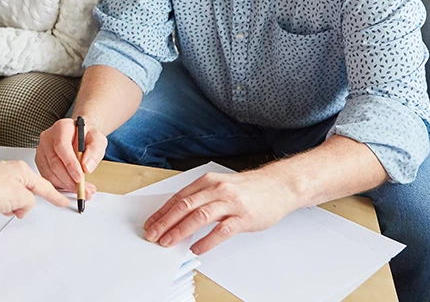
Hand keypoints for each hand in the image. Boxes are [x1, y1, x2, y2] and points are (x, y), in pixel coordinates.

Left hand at [0, 161, 70, 220]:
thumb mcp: (19, 197)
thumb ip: (29, 202)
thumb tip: (24, 206)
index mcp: (19, 169)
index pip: (43, 185)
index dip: (55, 195)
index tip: (63, 200)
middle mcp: (6, 172)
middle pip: (23, 195)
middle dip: (18, 206)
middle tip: (11, 208)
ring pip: (7, 202)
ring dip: (1, 209)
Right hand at [35, 118, 100, 197]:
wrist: (79, 136)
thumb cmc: (87, 136)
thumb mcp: (98, 139)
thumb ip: (95, 151)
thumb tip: (86, 167)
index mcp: (61, 127)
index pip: (62, 146)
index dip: (70, 164)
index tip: (80, 177)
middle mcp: (48, 138)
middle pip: (54, 162)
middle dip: (69, 179)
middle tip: (83, 189)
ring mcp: (42, 150)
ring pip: (50, 172)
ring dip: (66, 185)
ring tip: (82, 190)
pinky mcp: (40, 161)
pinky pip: (48, 177)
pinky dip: (60, 185)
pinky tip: (71, 186)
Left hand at [143, 169, 299, 253]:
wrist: (279, 186)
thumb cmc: (248, 188)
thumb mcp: (220, 185)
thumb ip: (201, 197)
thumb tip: (177, 214)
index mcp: (208, 181)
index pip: (179, 197)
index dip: (162, 212)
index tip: (151, 224)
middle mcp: (217, 190)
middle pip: (185, 206)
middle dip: (165, 222)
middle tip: (153, 235)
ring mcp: (231, 203)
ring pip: (200, 216)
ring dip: (180, 230)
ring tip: (168, 242)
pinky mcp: (244, 217)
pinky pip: (221, 231)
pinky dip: (206, 241)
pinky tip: (197, 248)